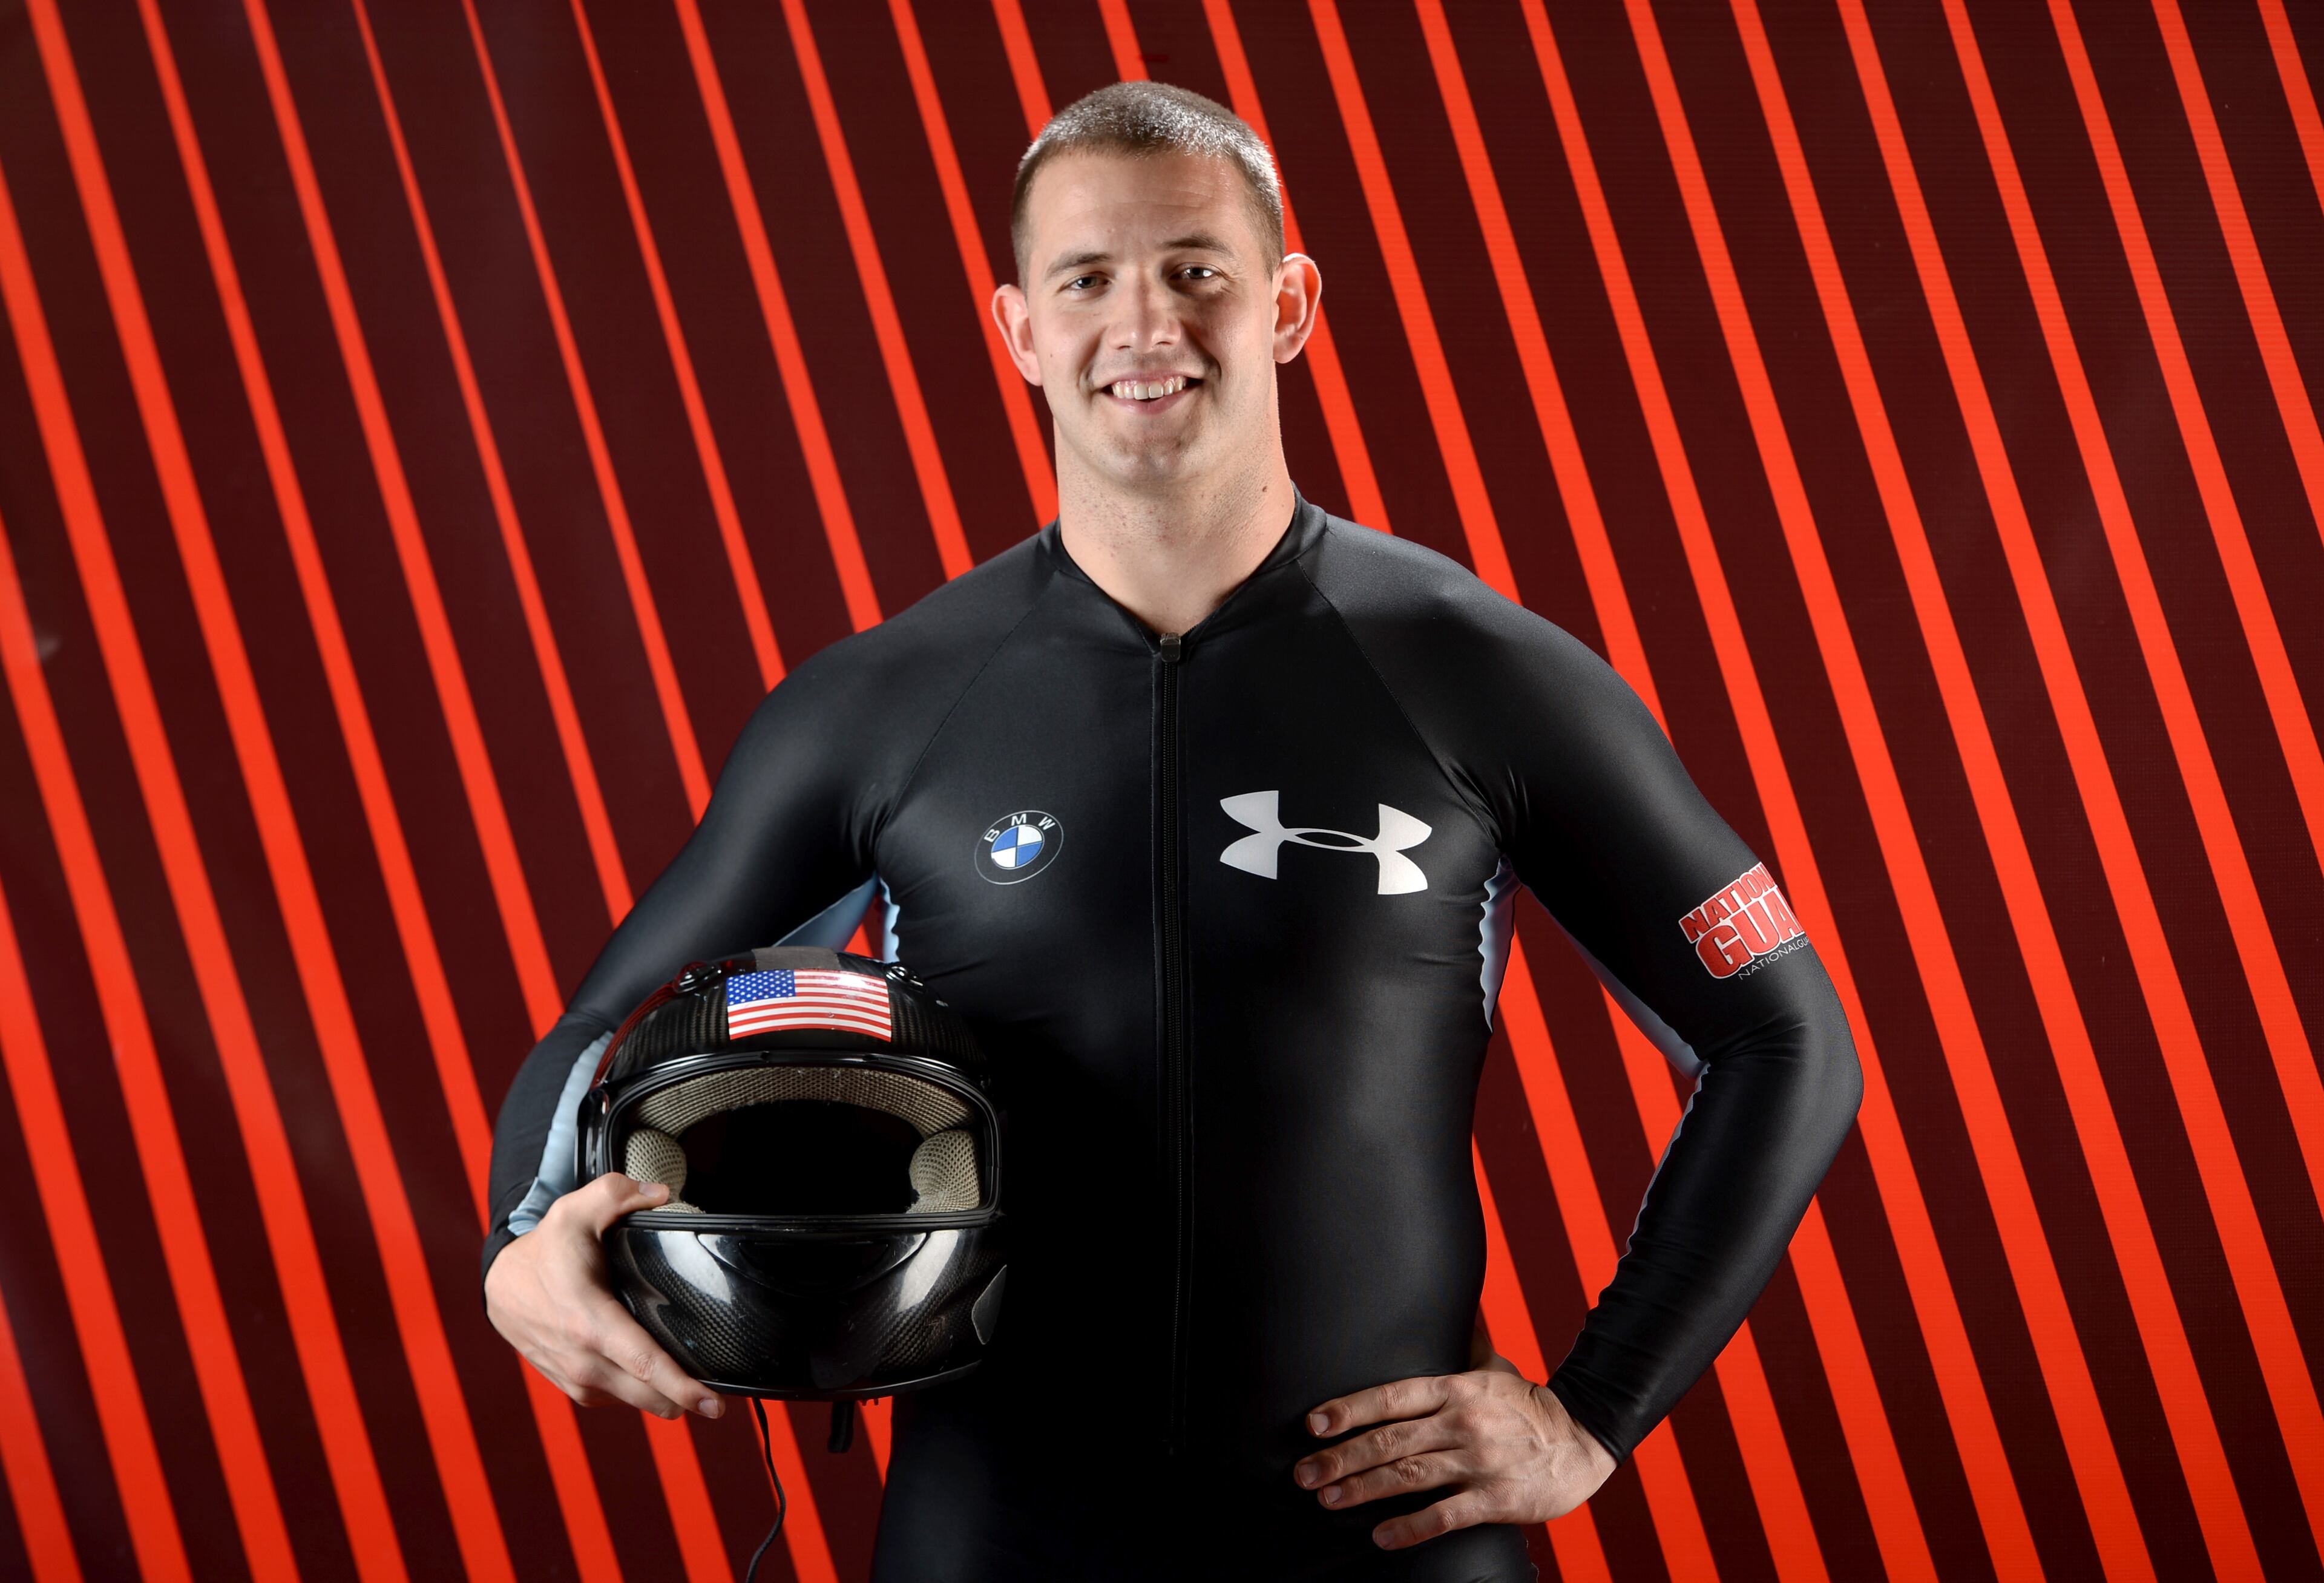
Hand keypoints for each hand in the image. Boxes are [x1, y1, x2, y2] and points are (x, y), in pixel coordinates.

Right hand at [485, 1172, 722, 1420]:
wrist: (502, 1286)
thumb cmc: (544, 1251)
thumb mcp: (575, 1211)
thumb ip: (617, 1193)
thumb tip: (661, 1193)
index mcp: (591, 1323)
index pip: (646, 1365)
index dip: (684, 1389)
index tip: (714, 1405)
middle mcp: (584, 1360)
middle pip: (648, 1396)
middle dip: (686, 1402)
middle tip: (717, 1404)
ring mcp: (576, 1379)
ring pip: (634, 1403)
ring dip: (663, 1400)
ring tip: (691, 1390)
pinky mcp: (574, 1387)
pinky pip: (616, 1399)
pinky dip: (638, 1393)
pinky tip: (653, 1379)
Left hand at [1292, 1366, 1615, 1549]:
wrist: (1584, 1438)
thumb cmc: (1529, 1404)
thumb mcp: (1495, 1366)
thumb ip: (1465, 1340)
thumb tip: (1452, 1301)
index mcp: (1456, 1388)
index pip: (1392, 1396)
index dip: (1349, 1409)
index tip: (1312, 1424)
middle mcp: (1461, 1422)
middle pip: (1390, 1440)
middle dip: (1341, 1457)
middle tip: (1304, 1473)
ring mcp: (1478, 1462)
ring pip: (1409, 1476)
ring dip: (1363, 1489)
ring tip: (1327, 1500)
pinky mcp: (1496, 1498)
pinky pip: (1445, 1515)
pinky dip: (1411, 1527)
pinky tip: (1381, 1537)